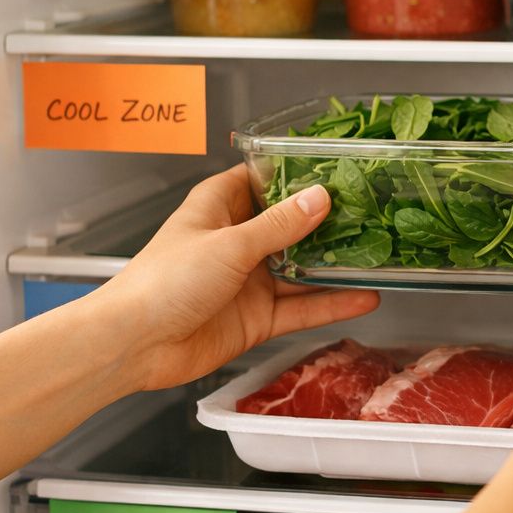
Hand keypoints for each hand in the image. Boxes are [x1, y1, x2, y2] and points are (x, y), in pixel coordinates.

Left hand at [92, 165, 379, 392]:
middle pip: (289, 225)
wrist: (134, 345)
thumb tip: (320, 199)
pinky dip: (331, 304)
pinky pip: (301, 307)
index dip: (295, 172)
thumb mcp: (229, 245)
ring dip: (334, 265)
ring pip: (302, 268)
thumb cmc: (163, 283)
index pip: (261, 179)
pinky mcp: (256, 318)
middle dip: (326, 221)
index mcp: (218, 208)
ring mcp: (248, 281)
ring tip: (378, 254)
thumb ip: (279, 226)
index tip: (335, 167)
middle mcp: (235, 241)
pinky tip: (362, 298)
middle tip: (371, 210)